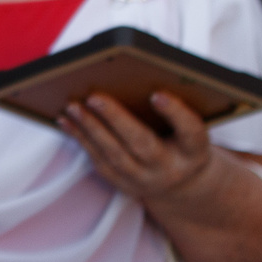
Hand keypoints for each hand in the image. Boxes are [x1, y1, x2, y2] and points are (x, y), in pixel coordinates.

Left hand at [59, 90, 223, 204]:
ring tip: (73, 105)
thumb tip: (133, 77)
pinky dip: (80, 138)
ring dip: (91, 128)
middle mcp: (170, 169)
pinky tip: (66, 120)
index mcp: (194, 151)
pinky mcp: (123, 184)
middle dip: (116, 120)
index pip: (190, 132)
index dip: (175, 113)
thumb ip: (172, 110)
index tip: (156, 94)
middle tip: (94, 97)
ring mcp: (145, 180)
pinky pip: (98, 160)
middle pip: (143, 144)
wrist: (181, 184)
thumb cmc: (181, 143)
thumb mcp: (187, 129)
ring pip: (114, 155)